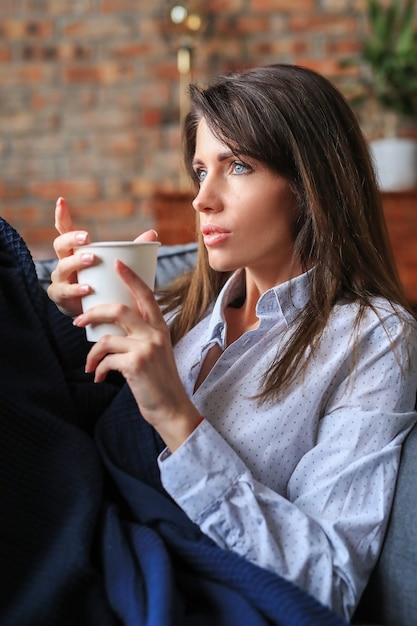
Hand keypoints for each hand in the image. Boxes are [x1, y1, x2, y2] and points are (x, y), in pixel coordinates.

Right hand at [47, 197, 158, 316]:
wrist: (93, 313)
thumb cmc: (104, 283)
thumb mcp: (117, 265)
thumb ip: (133, 250)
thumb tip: (153, 233)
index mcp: (76, 251)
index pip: (65, 230)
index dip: (62, 216)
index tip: (62, 200)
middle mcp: (64, 262)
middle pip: (60, 245)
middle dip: (72, 239)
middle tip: (87, 237)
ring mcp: (60, 280)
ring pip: (62, 267)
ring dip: (76, 262)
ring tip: (91, 260)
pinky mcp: (61, 298)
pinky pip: (64, 292)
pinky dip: (75, 290)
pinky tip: (87, 288)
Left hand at [73, 260, 201, 450]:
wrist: (172, 408)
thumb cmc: (159, 381)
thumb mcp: (156, 352)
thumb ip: (141, 337)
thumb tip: (112, 330)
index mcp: (160, 327)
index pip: (145, 295)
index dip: (131, 277)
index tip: (117, 263)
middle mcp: (155, 334)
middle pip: (119, 310)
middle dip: (94, 313)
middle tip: (78, 321)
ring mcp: (146, 348)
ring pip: (107, 338)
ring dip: (92, 353)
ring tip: (89, 363)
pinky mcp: (136, 364)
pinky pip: (107, 360)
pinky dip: (99, 369)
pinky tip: (100, 378)